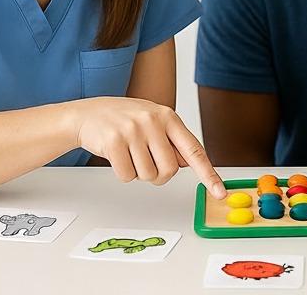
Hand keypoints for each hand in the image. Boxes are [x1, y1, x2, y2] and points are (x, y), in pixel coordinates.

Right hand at [77, 97, 226, 198]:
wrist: (87, 115)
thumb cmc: (123, 120)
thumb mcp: (152, 122)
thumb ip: (172, 141)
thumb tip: (188, 163)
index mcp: (168, 116)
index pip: (194, 150)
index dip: (208, 173)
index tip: (220, 191)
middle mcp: (153, 121)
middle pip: (169, 170)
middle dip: (158, 175)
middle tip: (145, 162)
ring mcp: (133, 130)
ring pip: (148, 175)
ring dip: (139, 174)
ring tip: (129, 154)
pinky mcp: (114, 142)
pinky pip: (128, 177)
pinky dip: (123, 174)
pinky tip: (116, 156)